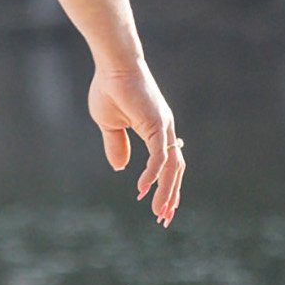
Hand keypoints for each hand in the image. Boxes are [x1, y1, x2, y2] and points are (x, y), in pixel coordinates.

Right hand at [88, 59, 183, 226]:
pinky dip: (152, 174)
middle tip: (165, 219)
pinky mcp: (155, 123)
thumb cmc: (110, 88)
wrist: (112, 65)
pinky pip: (158, 155)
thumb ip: (116, 145)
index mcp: (156, 130)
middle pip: (175, 170)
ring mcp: (162, 126)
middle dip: (171, 196)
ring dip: (166, 191)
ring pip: (170, 166)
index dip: (167, 186)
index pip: (168, 164)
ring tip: (159, 211)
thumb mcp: (109, 125)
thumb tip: (121, 168)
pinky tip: (142, 188)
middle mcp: (164, 130)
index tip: (163, 208)